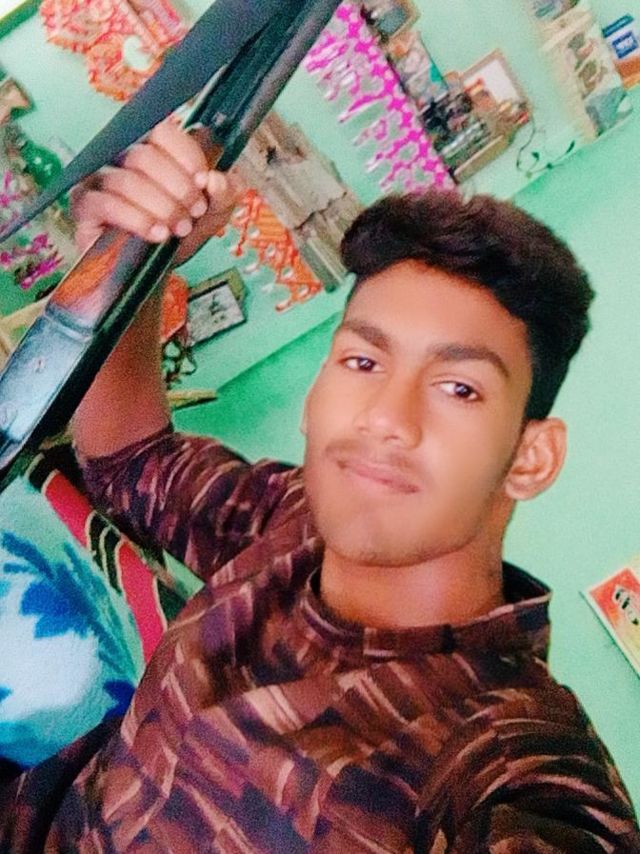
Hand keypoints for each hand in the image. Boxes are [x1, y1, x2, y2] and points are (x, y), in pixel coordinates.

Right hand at [71, 120, 243, 265]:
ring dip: (161, 207)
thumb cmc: (176, 236)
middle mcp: (120, 157)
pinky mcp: (84, 205)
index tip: (203, 183)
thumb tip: (216, 180)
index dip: (185, 154)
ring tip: (177, 230)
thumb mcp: (211, 216)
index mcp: (151, 150)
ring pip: (127, 180)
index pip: (162, 130)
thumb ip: (224, 195)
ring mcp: (98, 179)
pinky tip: (156, 235)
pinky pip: (107, 203)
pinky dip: (138, 220)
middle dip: (177, 188)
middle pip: (144, 155)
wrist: (150, 273)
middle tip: (193, 214)